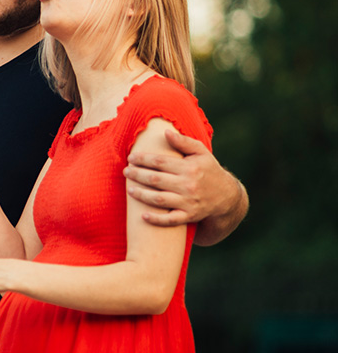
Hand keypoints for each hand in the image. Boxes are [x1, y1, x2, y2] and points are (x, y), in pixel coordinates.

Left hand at [125, 129, 240, 226]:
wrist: (227, 197)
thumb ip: (183, 142)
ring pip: (159, 199)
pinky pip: (170, 220)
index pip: (160, 162)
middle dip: (137, 175)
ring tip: (129, 189)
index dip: (143, 159)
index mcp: (189, 168)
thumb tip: (165, 132)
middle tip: (126, 171)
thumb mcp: (201, 153)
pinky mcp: (189, 216)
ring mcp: (188, 202)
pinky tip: (143, 215)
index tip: (131, 157)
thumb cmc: (209, 170)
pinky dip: (156, 219)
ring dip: (141, 195)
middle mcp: (188, 185)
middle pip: (156, 180)